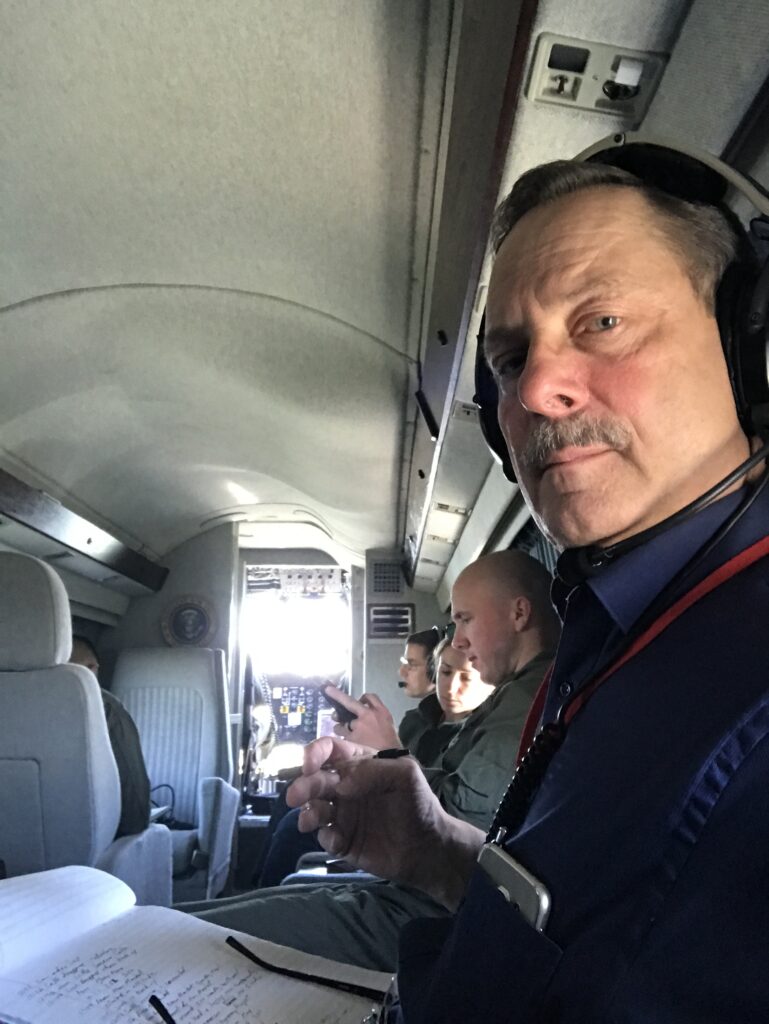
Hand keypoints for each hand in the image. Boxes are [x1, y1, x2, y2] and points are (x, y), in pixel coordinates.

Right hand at [286, 736, 483, 909]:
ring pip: (315, 808)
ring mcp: (343, 814)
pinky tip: (337, 841)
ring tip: (309, 820)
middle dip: (304, 785)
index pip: (330, 751)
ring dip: (308, 811)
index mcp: (359, 765)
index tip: (309, 763)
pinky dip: (326, 837)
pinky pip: (325, 836)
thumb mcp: (405, 775)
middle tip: (296, 796)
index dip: (315, 753)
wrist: (428, 848)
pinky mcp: (343, 840)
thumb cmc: (418, 804)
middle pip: (316, 780)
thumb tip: (341, 782)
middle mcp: (346, 787)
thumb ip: (374, 771)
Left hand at [325, 685, 400, 749]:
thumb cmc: (391, 743)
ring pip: (340, 722)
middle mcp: (367, 715)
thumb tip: (362, 714)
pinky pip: (341, 734)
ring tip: (342, 730)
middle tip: (327, 689)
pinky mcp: (350, 738)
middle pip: (348, 701)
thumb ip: (376, 716)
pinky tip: (345, 741)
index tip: (359, 700)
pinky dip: (342, 736)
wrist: (390, 759)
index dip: (363, 697)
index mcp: (380, 711)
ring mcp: (357, 726)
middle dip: (336, 694)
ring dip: (340, 725)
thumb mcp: (389, 724)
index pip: (370, 696)